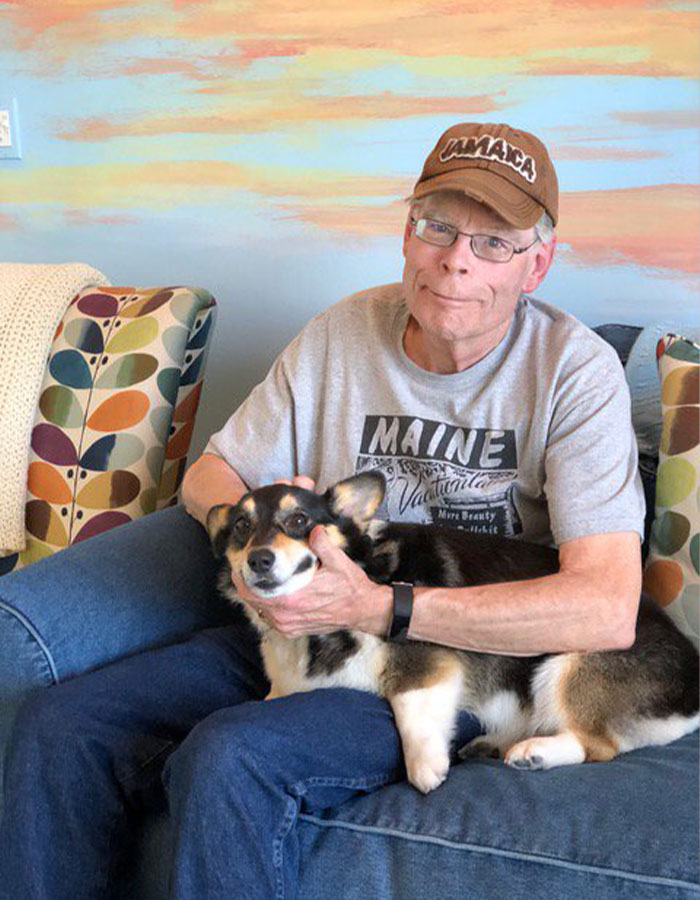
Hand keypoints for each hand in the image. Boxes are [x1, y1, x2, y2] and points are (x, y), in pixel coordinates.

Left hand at [245, 524, 391, 638]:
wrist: (363, 610)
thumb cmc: (350, 586)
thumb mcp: (337, 561)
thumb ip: (322, 543)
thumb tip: (313, 529)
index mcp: (291, 599)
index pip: (253, 590)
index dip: (241, 578)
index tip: (238, 564)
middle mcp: (286, 616)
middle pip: (251, 601)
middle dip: (245, 585)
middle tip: (243, 569)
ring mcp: (288, 626)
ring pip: (259, 610)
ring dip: (255, 596)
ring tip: (255, 579)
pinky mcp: (293, 631)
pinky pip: (270, 619)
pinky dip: (265, 607)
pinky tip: (270, 594)